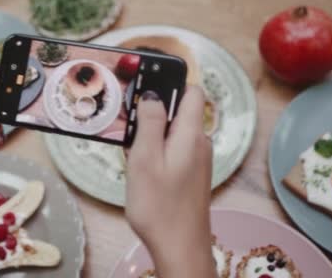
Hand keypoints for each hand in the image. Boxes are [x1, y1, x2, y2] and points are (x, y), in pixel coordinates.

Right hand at [126, 86, 213, 276]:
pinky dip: (158, 152)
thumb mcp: (145, 159)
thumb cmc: (159, 206)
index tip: (145, 86)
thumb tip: (153, 95)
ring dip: (153, 136)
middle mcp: (200, 143)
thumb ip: (151, 122)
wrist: (180, 248)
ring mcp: (198, 161)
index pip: (192, 91)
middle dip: (155, 113)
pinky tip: (143, 170)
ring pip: (175, 133)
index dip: (171, 83)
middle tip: (130, 129)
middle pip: (181, 111)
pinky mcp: (192, 175)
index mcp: (192, 134)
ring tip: (133, 154)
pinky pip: (175, 150)